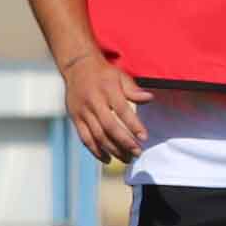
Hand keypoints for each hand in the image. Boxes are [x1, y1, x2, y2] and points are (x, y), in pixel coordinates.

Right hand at [58, 48, 144, 163]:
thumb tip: (150, 98)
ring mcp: (83, 111)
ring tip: (126, 158)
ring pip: (97, 135)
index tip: (144, 137)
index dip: (134, 125)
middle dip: (124, 142)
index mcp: (107, 89)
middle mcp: (94, 101)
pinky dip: (96, 151)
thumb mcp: (120, 76)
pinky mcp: (75, 118)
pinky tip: (107, 159)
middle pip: (109, 126)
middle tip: (137, 153)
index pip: (122, 110)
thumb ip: (133, 90)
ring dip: (113, 150)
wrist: (77, 67)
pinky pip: (85, 138)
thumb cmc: (104, 73)